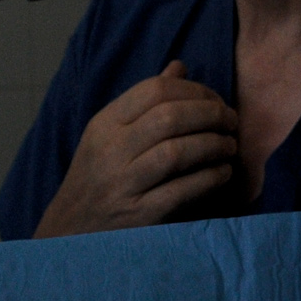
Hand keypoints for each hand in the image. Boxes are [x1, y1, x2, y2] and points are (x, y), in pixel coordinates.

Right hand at [33, 63, 238, 236]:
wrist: (69, 232)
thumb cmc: (97, 178)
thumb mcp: (109, 134)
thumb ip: (144, 103)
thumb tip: (180, 68)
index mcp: (105, 125)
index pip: (153, 90)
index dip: (193, 90)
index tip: (214, 99)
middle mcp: (111, 151)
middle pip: (169, 118)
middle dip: (210, 115)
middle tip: (231, 121)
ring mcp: (124, 185)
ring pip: (176, 153)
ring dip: (213, 145)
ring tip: (229, 145)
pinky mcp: (139, 216)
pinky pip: (181, 191)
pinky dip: (209, 178)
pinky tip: (223, 173)